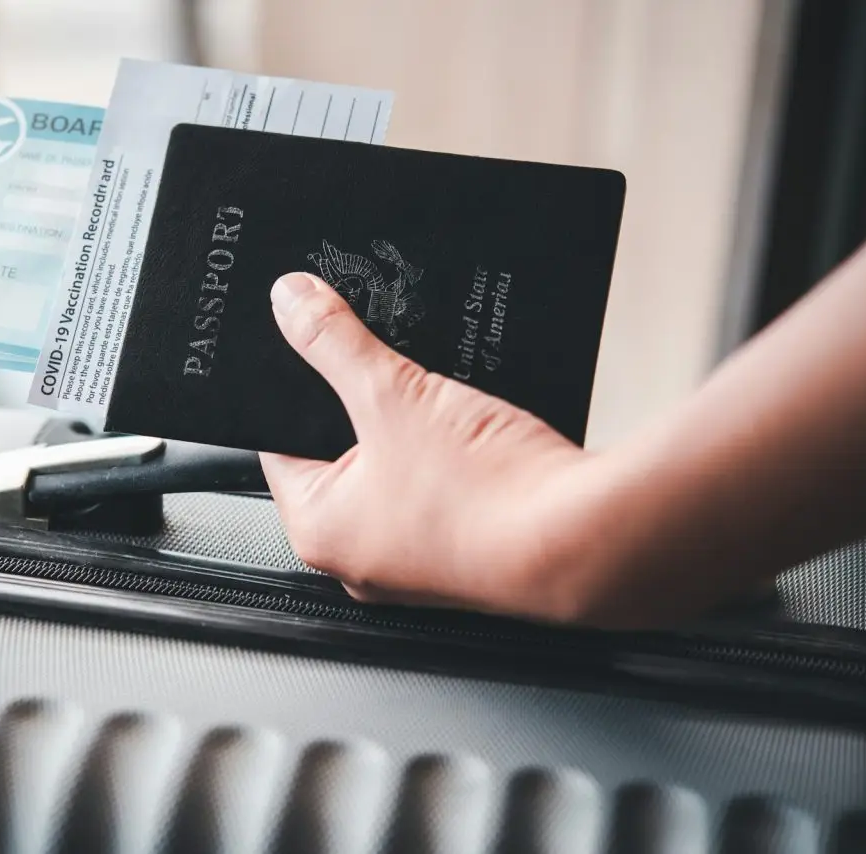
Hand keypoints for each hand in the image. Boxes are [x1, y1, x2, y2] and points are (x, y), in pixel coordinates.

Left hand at [260, 272, 625, 625]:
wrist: (586, 541)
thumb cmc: (489, 499)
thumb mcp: (393, 395)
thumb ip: (334, 342)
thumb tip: (291, 303)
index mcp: (319, 530)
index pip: (279, 445)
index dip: (293, 393)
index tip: (307, 355)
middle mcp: (361, 558)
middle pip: (339, 456)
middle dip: (362, 408)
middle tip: (383, 374)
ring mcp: (418, 562)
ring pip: (397, 471)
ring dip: (413, 432)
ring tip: (434, 405)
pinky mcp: (468, 552)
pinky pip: (442, 489)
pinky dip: (451, 457)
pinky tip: (472, 432)